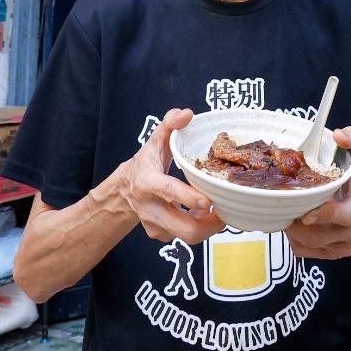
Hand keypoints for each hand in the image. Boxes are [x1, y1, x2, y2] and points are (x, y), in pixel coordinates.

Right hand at [108, 108, 224, 245]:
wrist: (125, 190)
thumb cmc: (146, 163)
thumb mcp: (154, 141)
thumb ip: (169, 124)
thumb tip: (187, 114)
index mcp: (147, 182)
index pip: (168, 191)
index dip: (188, 198)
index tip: (208, 202)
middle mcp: (149, 208)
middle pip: (183, 228)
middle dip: (209, 225)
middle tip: (225, 211)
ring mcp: (154, 225)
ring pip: (187, 236)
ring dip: (208, 227)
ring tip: (219, 210)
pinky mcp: (160, 235)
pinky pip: (184, 236)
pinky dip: (199, 227)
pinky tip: (202, 214)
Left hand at [285, 127, 350, 260]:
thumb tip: (339, 134)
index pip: (345, 215)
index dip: (325, 215)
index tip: (305, 214)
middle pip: (320, 234)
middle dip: (297, 223)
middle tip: (279, 206)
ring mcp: (345, 245)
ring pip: (310, 244)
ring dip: (292, 231)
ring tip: (282, 212)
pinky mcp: (334, 254)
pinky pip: (306, 251)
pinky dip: (293, 239)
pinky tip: (291, 223)